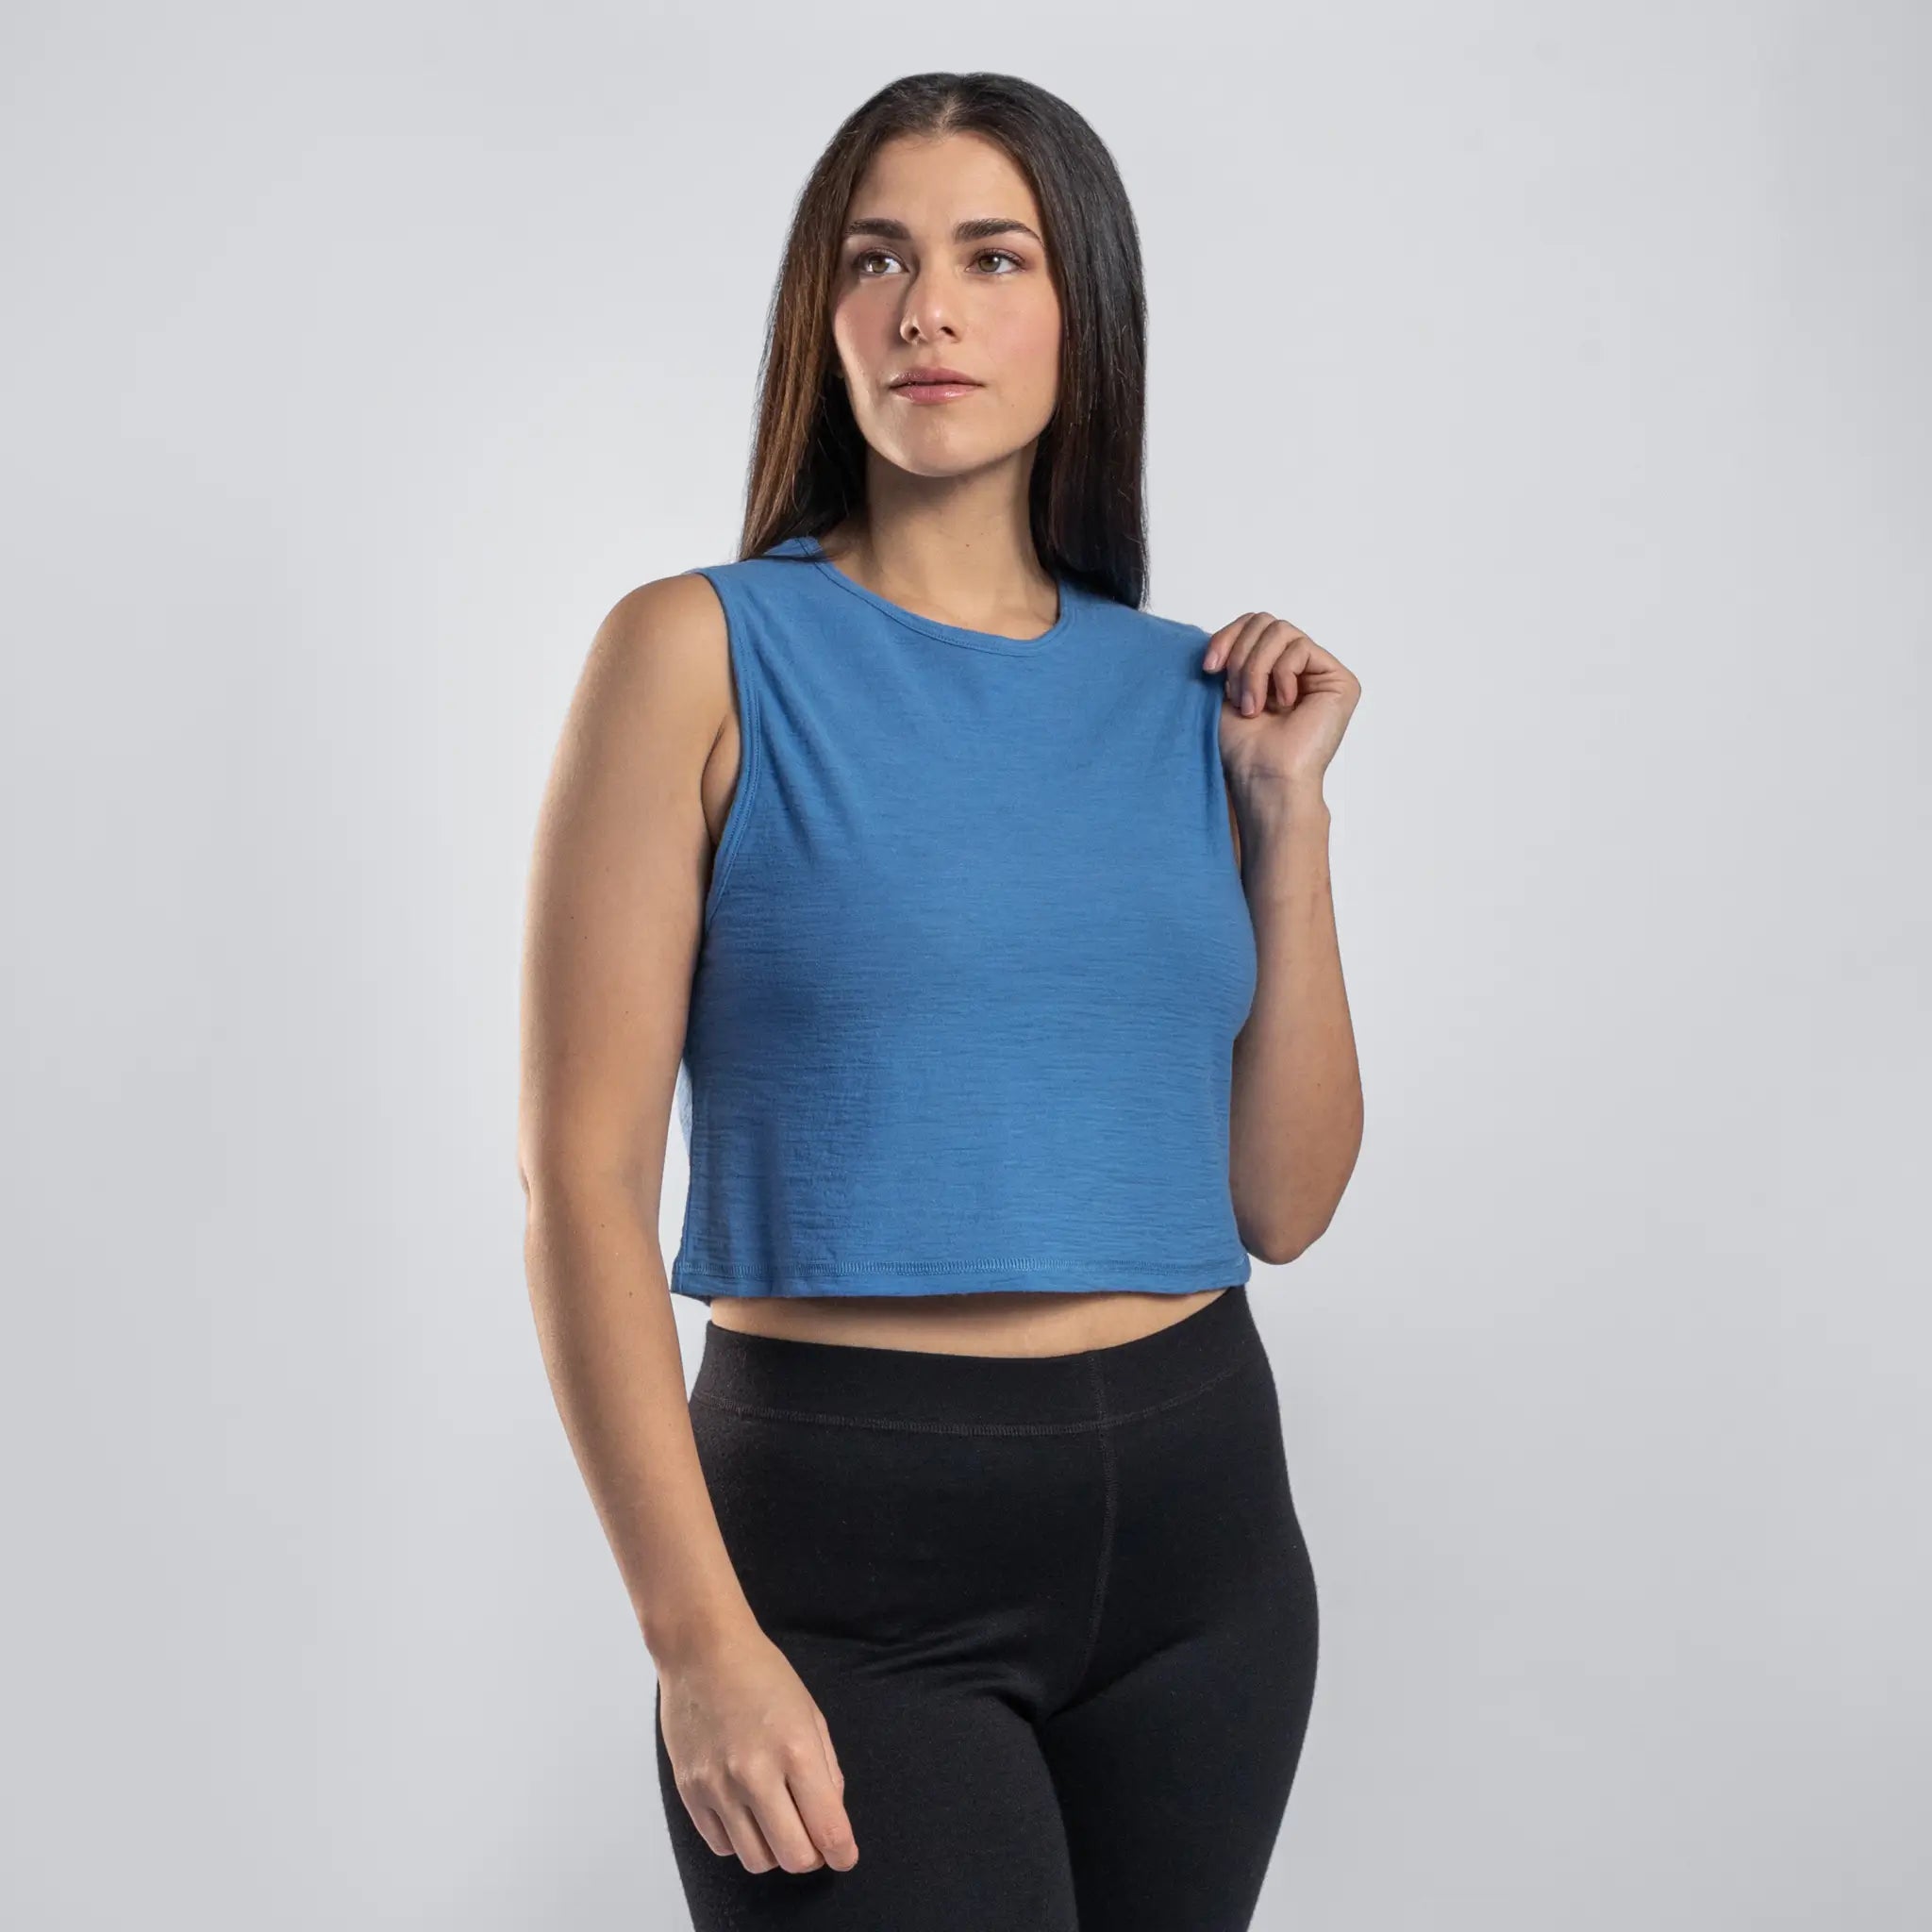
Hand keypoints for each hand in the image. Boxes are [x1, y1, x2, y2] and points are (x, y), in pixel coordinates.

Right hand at [658, 1621, 858, 1874]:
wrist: (701, 1650)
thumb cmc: (762, 1674)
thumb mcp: (811, 1714)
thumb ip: (827, 1771)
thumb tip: (830, 1820)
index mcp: (796, 1751)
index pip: (828, 1831)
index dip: (843, 1854)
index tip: (844, 1856)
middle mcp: (755, 1775)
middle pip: (793, 1858)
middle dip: (811, 1856)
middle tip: (812, 1837)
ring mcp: (718, 1787)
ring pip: (755, 1860)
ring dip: (774, 1851)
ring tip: (777, 1822)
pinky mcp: (690, 1792)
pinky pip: (721, 1846)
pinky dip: (740, 1841)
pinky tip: (746, 1813)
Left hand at [1203, 612, 1359, 793]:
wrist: (1263, 779)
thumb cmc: (1244, 747)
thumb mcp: (1226, 689)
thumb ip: (1233, 652)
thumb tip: (1228, 628)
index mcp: (1273, 669)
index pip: (1252, 625)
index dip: (1227, 637)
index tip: (1208, 668)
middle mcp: (1300, 668)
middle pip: (1265, 622)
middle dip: (1240, 655)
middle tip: (1233, 694)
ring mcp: (1321, 673)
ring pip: (1280, 631)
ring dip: (1255, 669)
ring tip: (1252, 705)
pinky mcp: (1340, 681)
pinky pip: (1300, 649)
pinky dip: (1281, 674)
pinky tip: (1283, 705)